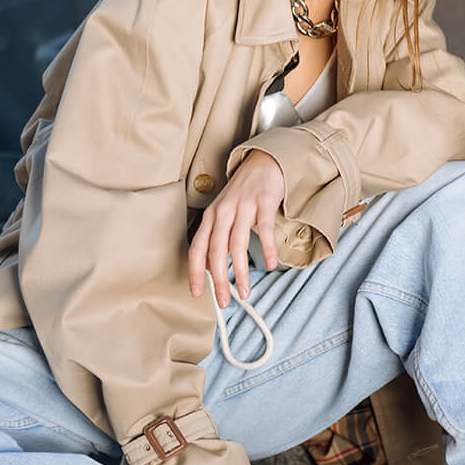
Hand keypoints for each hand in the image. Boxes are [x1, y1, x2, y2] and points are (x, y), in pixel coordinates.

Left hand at [187, 149, 285, 308]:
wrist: (262, 163)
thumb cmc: (242, 193)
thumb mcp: (222, 214)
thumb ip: (215, 238)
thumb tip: (209, 268)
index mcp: (210, 217)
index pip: (197, 249)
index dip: (195, 272)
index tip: (197, 293)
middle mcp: (222, 212)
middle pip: (215, 251)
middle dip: (219, 280)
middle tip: (224, 301)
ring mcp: (242, 207)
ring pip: (237, 244)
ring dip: (240, 271)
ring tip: (245, 291)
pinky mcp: (263, 202)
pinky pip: (263, 229)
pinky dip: (266, 248)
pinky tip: (269, 264)